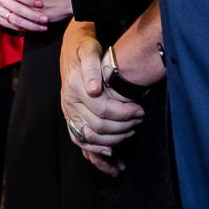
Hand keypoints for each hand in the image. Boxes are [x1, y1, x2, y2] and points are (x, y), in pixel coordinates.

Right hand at [59, 23, 143, 161]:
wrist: (71, 49)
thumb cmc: (84, 49)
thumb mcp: (89, 50)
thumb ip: (92, 67)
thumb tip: (94, 89)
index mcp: (74, 88)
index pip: (102, 110)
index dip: (124, 113)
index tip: (140, 111)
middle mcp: (69, 104)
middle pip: (98, 127)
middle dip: (122, 128)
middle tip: (139, 121)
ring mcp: (68, 114)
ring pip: (89, 139)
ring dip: (112, 143)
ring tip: (130, 135)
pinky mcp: (71, 119)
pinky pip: (81, 143)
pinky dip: (96, 154)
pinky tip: (112, 160)